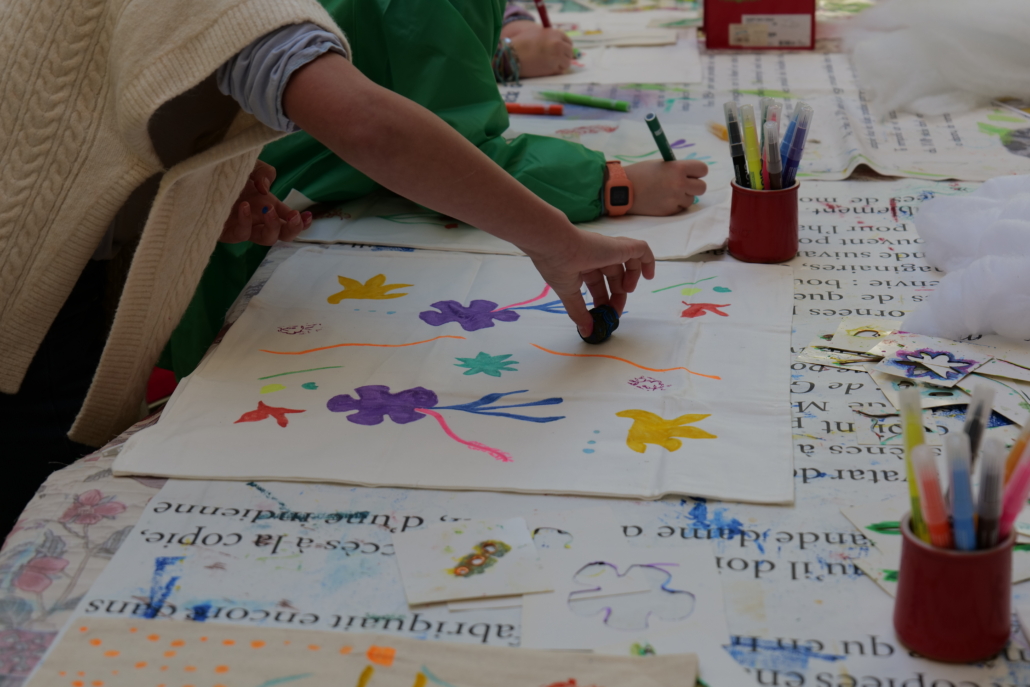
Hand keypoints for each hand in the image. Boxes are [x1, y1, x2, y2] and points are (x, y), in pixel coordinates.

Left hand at [220, 160, 312, 244]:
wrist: (194, 174)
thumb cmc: (224, 170)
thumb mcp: (249, 163)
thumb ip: (263, 171)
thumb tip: (265, 188)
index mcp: (267, 204)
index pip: (289, 219)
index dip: (301, 222)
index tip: (307, 215)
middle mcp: (258, 218)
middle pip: (284, 234)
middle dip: (294, 229)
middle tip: (295, 218)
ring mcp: (244, 226)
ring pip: (266, 239)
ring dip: (273, 226)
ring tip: (268, 209)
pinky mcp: (226, 232)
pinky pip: (242, 234)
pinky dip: (246, 221)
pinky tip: (244, 206)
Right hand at [506, 24, 573, 77]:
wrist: (513, 54)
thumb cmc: (522, 42)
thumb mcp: (538, 33)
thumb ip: (551, 37)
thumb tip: (560, 44)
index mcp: (556, 34)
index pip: (569, 42)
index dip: (565, 47)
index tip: (562, 51)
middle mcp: (559, 45)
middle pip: (569, 53)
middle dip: (564, 56)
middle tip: (557, 59)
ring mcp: (557, 57)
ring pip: (566, 63)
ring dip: (561, 64)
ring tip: (551, 64)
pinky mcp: (552, 69)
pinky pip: (560, 71)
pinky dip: (555, 71)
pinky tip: (547, 69)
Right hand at [524, 228, 655, 337]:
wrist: (555, 244)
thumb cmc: (557, 265)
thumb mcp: (568, 293)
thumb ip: (579, 313)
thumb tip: (586, 332)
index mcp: (582, 265)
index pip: (598, 283)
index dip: (603, 299)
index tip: (604, 315)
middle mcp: (596, 256)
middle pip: (614, 276)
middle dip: (617, 294)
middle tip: (615, 311)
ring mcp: (609, 249)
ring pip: (628, 261)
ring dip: (631, 278)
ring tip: (628, 290)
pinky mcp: (620, 246)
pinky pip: (641, 249)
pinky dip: (648, 261)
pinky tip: (649, 276)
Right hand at [624, 160, 707, 215]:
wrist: (623, 190)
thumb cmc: (641, 173)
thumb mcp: (661, 165)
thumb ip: (678, 169)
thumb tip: (692, 176)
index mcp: (678, 168)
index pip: (703, 169)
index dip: (697, 172)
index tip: (691, 174)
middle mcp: (679, 184)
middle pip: (702, 187)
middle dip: (694, 186)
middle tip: (682, 185)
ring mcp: (675, 199)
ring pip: (691, 199)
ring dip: (683, 197)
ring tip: (668, 193)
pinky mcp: (669, 211)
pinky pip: (680, 208)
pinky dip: (674, 205)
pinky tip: (662, 200)